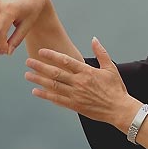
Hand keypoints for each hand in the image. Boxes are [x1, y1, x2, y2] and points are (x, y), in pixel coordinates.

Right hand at [0, 0, 47, 54]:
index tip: (6, 52)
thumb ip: (17, 38)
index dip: (1, 43)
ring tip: (2, 47)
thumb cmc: (32, 10)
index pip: (0, 30)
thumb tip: (8, 52)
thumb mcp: (28, 25)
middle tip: (1, 52)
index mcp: (10, 9)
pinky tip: (0, 37)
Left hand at [24, 37, 140, 131]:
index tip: (41, 52)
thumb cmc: (116, 88)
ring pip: (53, 86)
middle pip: (55, 73)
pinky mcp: (75, 105)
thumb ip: (101, 53)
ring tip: (28, 75)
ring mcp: (75, 95)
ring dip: (39, 80)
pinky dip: (45, 95)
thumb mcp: (110, 68)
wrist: (119, 109)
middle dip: (40, 67)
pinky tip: (36, 91)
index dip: (52, 55)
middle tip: (29, 62)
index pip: (66, 61)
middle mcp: (79, 82)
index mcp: (87, 72)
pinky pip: (57, 99)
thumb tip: (94, 39)